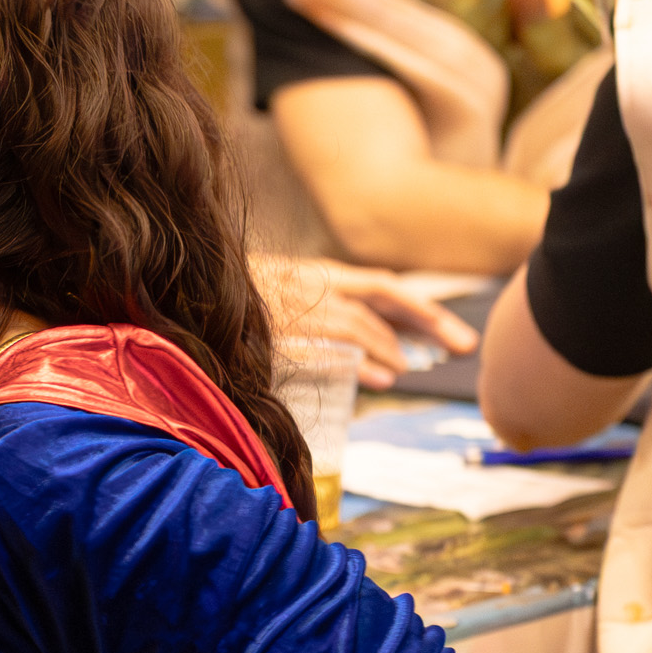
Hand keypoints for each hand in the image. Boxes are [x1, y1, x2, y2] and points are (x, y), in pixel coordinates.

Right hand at [254, 254, 477, 389]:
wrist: (187, 290)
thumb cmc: (237, 302)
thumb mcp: (286, 301)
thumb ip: (326, 321)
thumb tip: (378, 358)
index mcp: (318, 274)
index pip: (383, 287)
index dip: (420, 308)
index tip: (452, 331)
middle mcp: (313, 283)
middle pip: (385, 297)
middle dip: (428, 321)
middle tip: (464, 345)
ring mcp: (296, 305)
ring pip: (358, 322)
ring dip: (392, 346)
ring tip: (414, 368)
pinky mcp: (277, 328)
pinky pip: (327, 345)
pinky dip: (359, 361)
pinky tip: (384, 378)